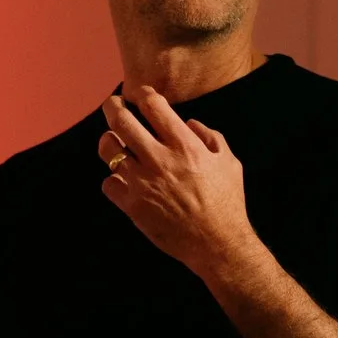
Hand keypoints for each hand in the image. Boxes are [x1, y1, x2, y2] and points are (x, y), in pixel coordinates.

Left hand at [98, 87, 261, 278]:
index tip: (142, 95)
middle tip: (112, 104)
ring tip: (112, 141)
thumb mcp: (229, 162)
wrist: (217, 243)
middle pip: (121, 120)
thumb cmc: (227, 203)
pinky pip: (108, 184)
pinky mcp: (132, 206)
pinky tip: (122, 181)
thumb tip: (189, 124)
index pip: (153, 105)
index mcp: (184, 145)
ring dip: (108, 141)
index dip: (144, 94)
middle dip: (113, 106)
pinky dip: (113, 180)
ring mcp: (142, 183)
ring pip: (108, 150)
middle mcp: (159, 159)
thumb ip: (210, 137)